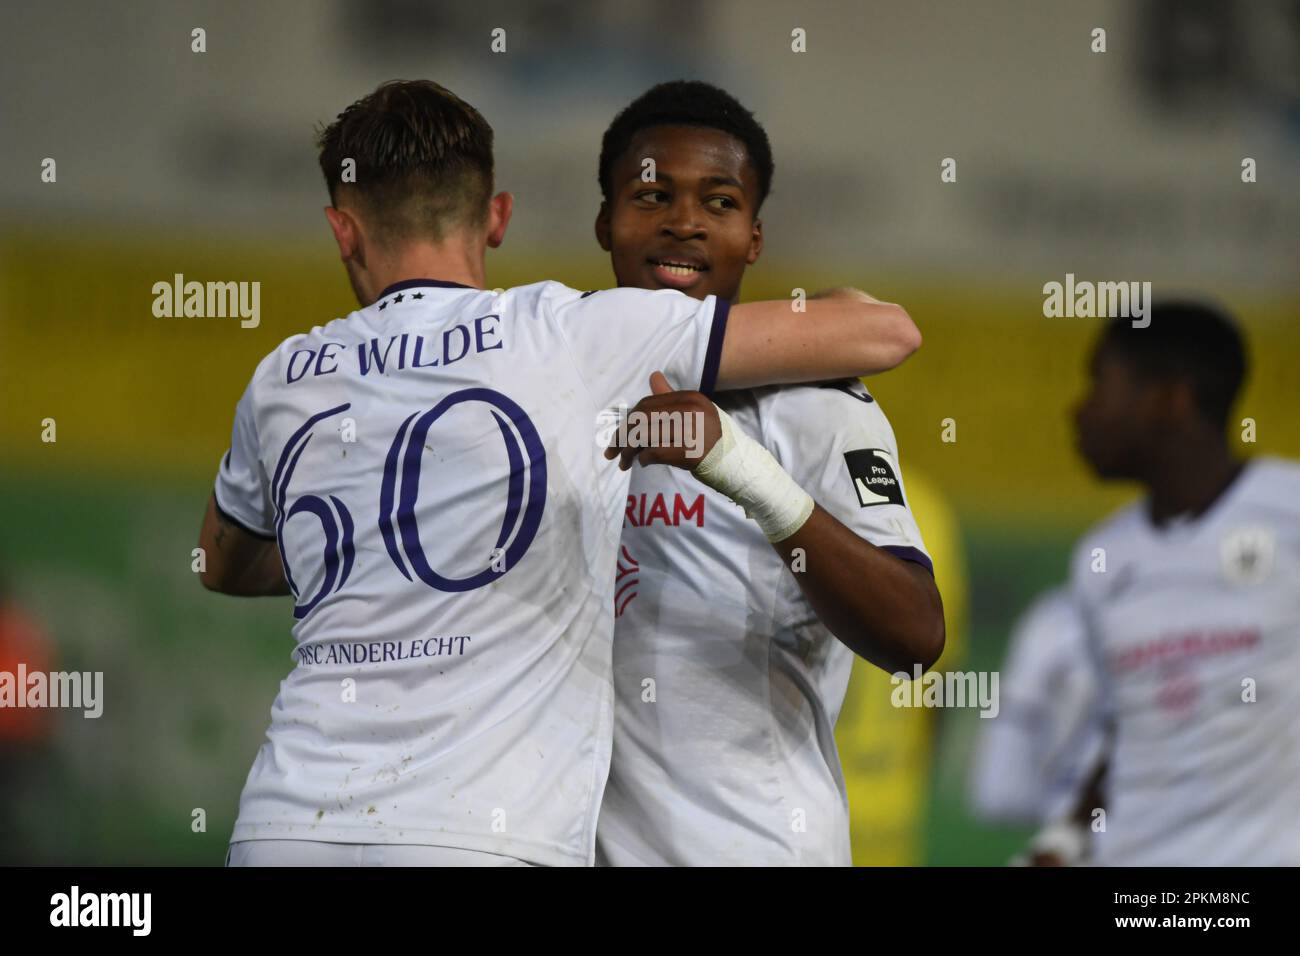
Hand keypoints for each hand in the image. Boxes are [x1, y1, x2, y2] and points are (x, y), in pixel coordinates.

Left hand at [603, 371, 721, 471]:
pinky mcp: (688, 451)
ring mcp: (690, 430)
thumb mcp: (694, 411)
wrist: (734, 463)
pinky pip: (653, 452)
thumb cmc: (711, 438)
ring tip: (624, 463)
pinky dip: (643, 459)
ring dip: (628, 451)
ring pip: (644, 436)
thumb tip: (653, 376)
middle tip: (613, 452)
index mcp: (690, 398)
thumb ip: (670, 397)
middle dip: (622, 436)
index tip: (619, 436)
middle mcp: (690, 410)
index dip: (628, 421)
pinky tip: (642, 463)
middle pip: (641, 418)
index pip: (647, 405)